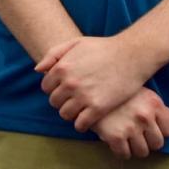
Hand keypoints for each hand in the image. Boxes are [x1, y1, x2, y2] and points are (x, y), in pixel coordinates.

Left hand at [34, 35, 152, 130]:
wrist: (131, 56)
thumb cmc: (103, 48)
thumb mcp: (75, 43)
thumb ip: (53, 54)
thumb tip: (37, 70)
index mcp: (61, 68)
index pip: (46, 87)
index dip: (55, 88)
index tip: (65, 89)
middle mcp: (69, 83)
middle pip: (54, 102)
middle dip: (62, 101)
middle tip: (74, 99)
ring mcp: (83, 97)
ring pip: (65, 114)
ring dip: (71, 113)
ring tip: (81, 108)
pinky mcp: (98, 108)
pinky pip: (80, 124)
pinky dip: (81, 124)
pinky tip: (88, 118)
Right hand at [91, 88, 168, 159]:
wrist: (91, 90)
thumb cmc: (123, 95)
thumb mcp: (146, 97)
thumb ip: (166, 114)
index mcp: (155, 104)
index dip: (159, 130)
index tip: (147, 125)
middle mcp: (145, 115)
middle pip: (157, 144)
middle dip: (148, 141)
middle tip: (136, 132)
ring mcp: (130, 126)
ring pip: (143, 152)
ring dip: (135, 147)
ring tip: (126, 135)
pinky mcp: (115, 136)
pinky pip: (125, 155)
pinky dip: (121, 151)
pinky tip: (116, 140)